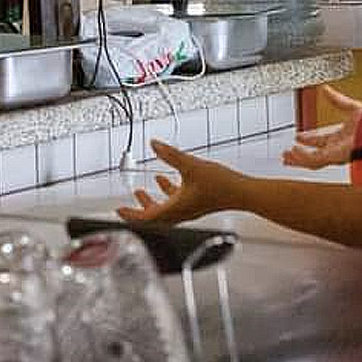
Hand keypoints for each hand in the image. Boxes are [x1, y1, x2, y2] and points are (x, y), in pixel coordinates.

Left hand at [116, 140, 245, 224]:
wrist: (243, 193)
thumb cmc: (220, 185)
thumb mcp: (191, 165)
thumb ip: (171, 154)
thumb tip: (154, 143)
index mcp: (176, 209)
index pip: (147, 218)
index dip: (130, 215)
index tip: (118, 210)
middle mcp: (181, 212)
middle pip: (153, 218)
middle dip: (137, 211)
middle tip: (124, 207)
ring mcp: (189, 209)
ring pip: (163, 210)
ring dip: (150, 202)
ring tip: (139, 191)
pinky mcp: (197, 203)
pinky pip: (176, 201)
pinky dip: (166, 192)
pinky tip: (163, 179)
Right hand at [281, 84, 361, 169]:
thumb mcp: (352, 107)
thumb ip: (337, 100)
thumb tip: (325, 89)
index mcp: (343, 137)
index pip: (322, 140)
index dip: (309, 139)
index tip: (299, 137)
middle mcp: (339, 147)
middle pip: (314, 153)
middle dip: (300, 154)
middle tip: (288, 153)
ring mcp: (336, 154)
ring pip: (312, 160)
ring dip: (298, 158)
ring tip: (285, 156)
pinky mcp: (334, 157)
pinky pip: (314, 159)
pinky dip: (302, 155)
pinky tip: (294, 150)